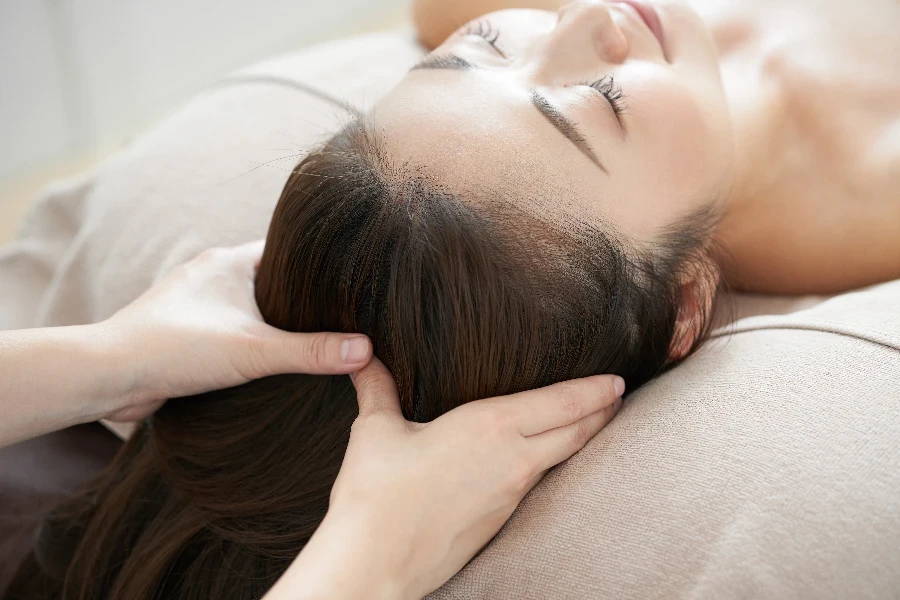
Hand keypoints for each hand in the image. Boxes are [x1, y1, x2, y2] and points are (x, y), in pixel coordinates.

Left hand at [99, 241, 372, 420]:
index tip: (350, 286)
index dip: (321, 268)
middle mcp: (212, 275)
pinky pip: (229, 330)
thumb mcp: (254, 350)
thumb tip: (366, 352)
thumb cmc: (174, 347)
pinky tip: (267, 363)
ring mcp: (196, 304)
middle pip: (272, 281)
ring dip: (272, 324)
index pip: (289, 252)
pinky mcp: (185, 332)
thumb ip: (312, 351)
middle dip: (301, 301)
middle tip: (339, 318)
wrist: (108, 377)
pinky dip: (249, 342)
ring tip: (310, 342)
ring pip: (249, 308)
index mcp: (229, 261)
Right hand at [292, 359, 623, 599]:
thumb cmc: (377, 493)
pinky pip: (536, 484)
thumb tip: (363, 360)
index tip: (617, 380)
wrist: (376, 561)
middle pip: (576, 431)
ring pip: (561, 460)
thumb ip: (378, 390)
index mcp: (489, 426)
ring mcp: (510, 495)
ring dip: (581, 438)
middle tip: (618, 396)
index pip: (562, 403)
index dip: (595, 390)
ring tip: (589, 423)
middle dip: (603, 411)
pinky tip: (539, 462)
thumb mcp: (377, 431)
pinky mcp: (500, 521)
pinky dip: (552, 465)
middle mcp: (512, 459)